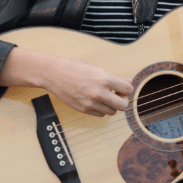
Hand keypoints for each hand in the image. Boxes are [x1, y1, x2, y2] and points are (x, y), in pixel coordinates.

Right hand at [0, 48, 133, 116]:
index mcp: (105, 79)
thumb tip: (128, 82)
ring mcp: (91, 103)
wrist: (54, 74)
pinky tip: (97, 101)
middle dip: (123, 101)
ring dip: (112, 106)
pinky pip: (100, 115)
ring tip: (106, 97)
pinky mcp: (83, 109)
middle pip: (123, 105)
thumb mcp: (96, 68)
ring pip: (112, 112)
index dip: (127, 88)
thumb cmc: (75, 67)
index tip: (123, 87)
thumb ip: (114, 78)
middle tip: (118, 96)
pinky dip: (102, 110)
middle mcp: (99, 92)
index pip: (128, 89)